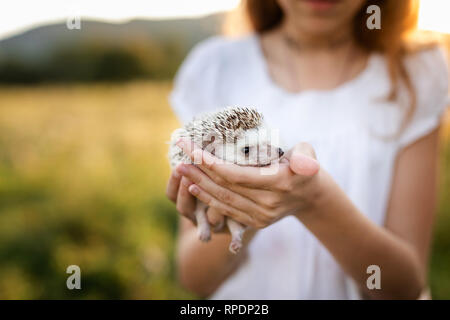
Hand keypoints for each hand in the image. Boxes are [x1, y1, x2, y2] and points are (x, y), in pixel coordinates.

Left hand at [175, 138, 321, 228]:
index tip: (191, 147)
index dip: (210, 162)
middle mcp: (269, 204)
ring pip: (223, 200)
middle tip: (180, 156)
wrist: (310, 196)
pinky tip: (193, 187)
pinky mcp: (256, 222)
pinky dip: (209, 199)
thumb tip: (306, 165)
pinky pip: (228, 210)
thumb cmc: (305, 167)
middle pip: (225, 187)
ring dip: (199, 185)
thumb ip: (306, 158)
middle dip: (199, 171)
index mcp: (279, 184)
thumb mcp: (309, 156)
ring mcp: (261, 216)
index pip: (236, 174)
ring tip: (181, 169)